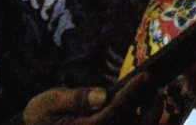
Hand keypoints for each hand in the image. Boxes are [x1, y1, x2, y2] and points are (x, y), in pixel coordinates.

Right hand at [23, 73, 156, 123]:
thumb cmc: (43, 116)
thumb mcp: (49, 103)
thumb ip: (76, 99)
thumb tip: (101, 96)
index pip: (114, 112)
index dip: (132, 93)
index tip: (145, 76)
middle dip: (151, 106)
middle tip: (152, 83)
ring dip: (150, 114)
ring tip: (150, 92)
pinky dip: (144, 119)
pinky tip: (143, 104)